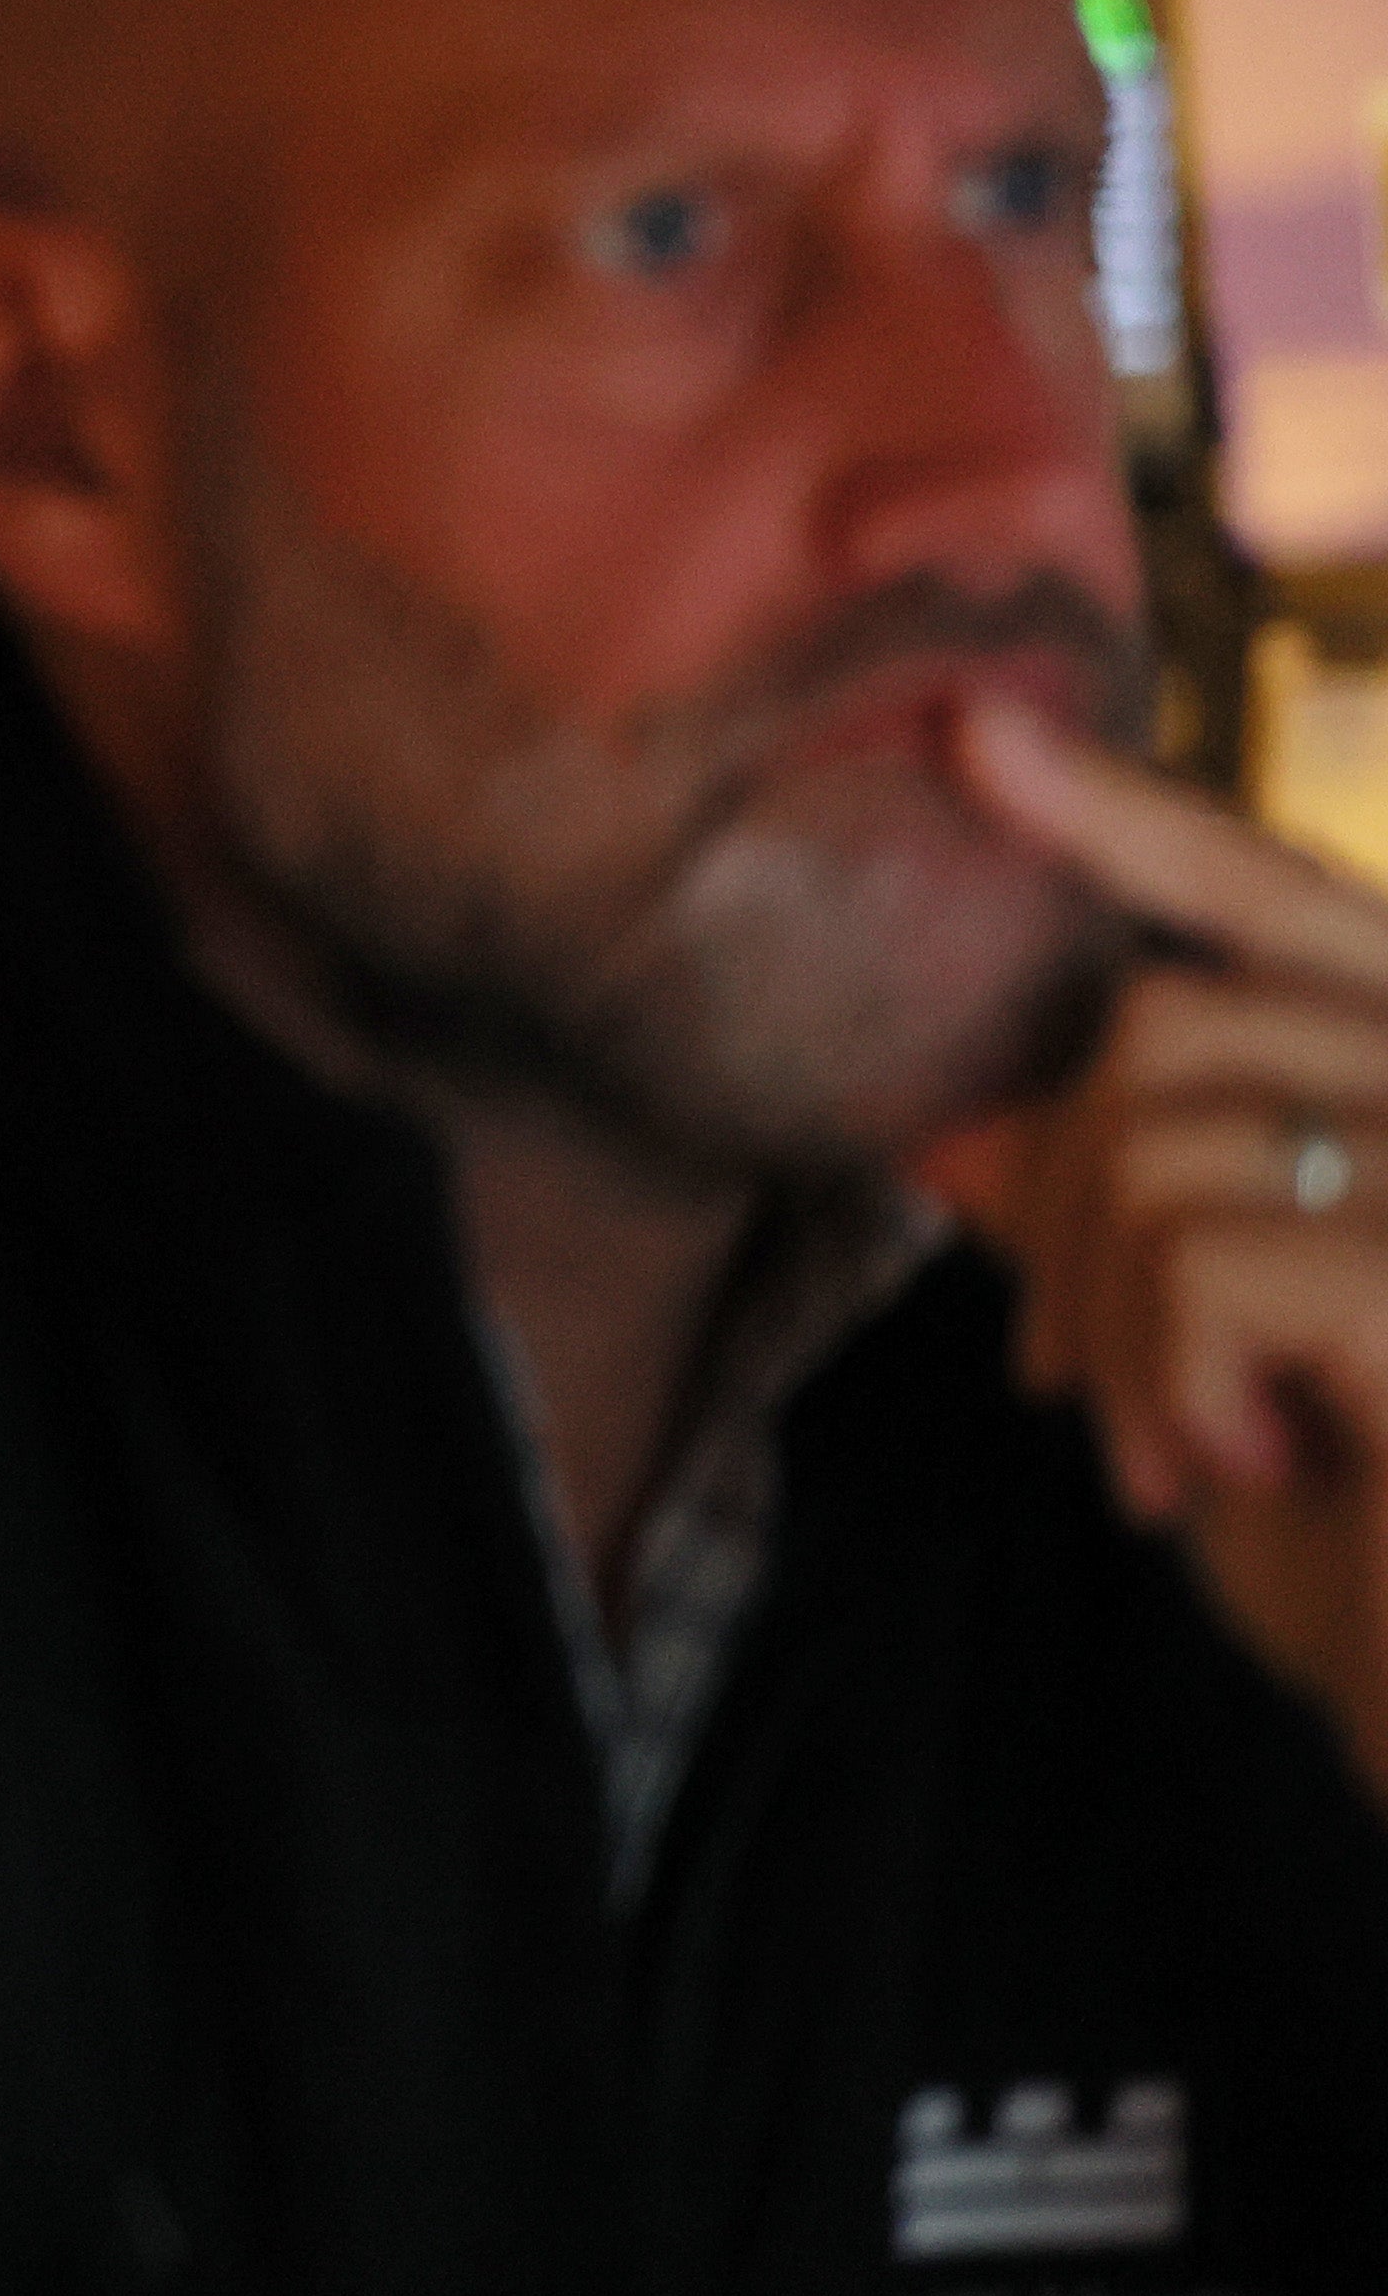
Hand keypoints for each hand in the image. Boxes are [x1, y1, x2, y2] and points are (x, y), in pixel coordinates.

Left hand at [939, 700, 1387, 1784]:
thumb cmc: (1377, 1559)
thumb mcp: (1219, 1359)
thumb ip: (1126, 1221)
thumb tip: (950, 1124)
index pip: (1293, 903)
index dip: (1142, 822)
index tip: (976, 736)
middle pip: (1163, 1029)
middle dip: (1056, 1207)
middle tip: (1081, 1387)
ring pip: (1152, 1134)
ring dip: (1105, 1314)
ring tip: (1175, 1447)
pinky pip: (1203, 1252)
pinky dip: (1169, 1375)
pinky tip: (1245, 1468)